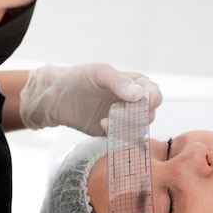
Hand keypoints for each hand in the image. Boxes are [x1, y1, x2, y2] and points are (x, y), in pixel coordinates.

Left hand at [19, 63, 162, 135]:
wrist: (58, 98)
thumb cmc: (79, 78)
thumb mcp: (99, 73)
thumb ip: (119, 82)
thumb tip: (140, 94)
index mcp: (137, 84)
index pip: (155, 95)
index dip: (149, 101)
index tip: (134, 102)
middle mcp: (135, 102)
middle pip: (149, 115)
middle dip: (133, 116)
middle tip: (114, 111)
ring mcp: (126, 119)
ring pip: (140, 129)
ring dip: (124, 126)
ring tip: (106, 119)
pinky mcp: (116, 132)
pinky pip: (126, 139)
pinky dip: (117, 134)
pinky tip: (102, 125)